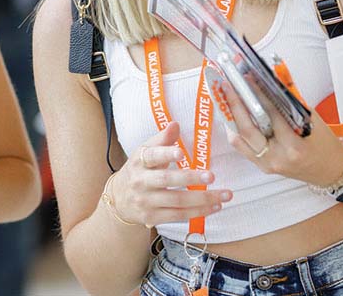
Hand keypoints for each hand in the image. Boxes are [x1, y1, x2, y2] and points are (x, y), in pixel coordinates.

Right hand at [108, 122, 230, 226]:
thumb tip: (175, 124)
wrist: (119, 199)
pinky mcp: (152, 218)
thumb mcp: (145, 152)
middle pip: (167, 180)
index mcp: (139, 161)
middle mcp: (141, 181)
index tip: (180, 153)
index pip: (151, 156)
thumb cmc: (138, 171)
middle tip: (212, 176)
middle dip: (190, 178)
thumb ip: (162, 140)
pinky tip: (214, 206)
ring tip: (224, 195)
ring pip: (177, 201)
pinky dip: (198, 212)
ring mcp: (146, 201)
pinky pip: (178, 216)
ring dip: (203, 199)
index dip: (165, 154)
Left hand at [217, 79, 342, 187]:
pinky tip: (234, 116)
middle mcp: (277, 157)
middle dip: (234, 104)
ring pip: (238, 140)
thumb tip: (271, 80)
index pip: (270, 114)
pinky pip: (242, 147)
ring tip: (225, 98)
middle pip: (247, 128)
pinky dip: (236, 130)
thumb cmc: (325, 144)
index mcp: (294, 146)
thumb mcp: (313, 119)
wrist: (331, 170)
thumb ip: (290, 101)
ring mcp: (267, 164)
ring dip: (230, 117)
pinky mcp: (262, 166)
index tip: (248, 78)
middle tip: (228, 86)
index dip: (257, 93)